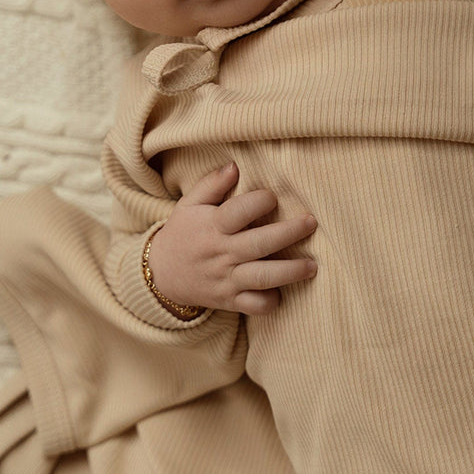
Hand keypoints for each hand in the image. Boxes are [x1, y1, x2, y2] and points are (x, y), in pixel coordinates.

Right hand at [146, 162, 316, 314]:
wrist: (161, 275)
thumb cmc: (183, 233)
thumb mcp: (189, 204)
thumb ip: (211, 184)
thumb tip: (235, 166)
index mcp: (212, 226)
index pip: (238, 212)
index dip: (259, 202)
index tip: (273, 196)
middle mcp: (221, 254)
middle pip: (259, 244)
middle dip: (288, 233)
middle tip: (311, 222)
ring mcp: (226, 279)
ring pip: (262, 277)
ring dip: (290, 271)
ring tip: (313, 265)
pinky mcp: (230, 300)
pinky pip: (254, 306)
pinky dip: (271, 301)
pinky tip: (283, 290)